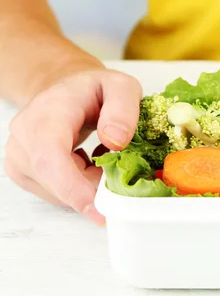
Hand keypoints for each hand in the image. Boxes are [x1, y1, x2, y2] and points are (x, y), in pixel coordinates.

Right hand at [4, 69, 141, 225]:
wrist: (66, 90)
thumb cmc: (94, 90)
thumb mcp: (121, 86)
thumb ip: (123, 108)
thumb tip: (116, 141)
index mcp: (46, 114)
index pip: (50, 158)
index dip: (73, 188)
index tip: (101, 209)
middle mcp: (24, 138)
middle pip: (57, 183)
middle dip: (94, 190)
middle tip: (122, 175)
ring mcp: (19, 159)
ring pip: (59, 193)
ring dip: (89, 186)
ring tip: (103, 157)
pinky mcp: (24, 174)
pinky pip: (58, 194)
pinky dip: (81, 187)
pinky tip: (89, 163)